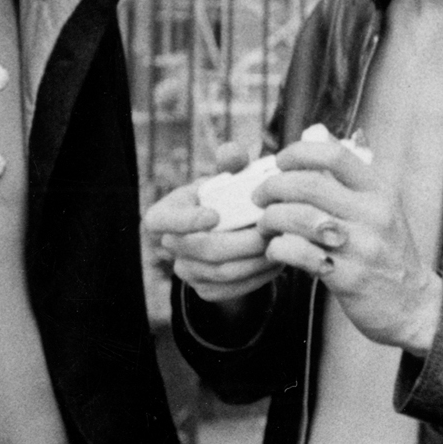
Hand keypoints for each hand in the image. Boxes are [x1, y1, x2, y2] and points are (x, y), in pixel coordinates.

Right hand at [143, 142, 282, 304]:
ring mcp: (187, 272)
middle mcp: (170, 247)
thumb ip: (230, 164)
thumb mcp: (226, 178)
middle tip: (272, 229)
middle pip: (205, 249)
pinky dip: (260, 276)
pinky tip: (278, 261)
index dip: (185, 220)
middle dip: (243, 241)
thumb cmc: (225, 197)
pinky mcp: (207, 290)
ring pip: (224, 272)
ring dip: (257, 259)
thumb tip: (231, 152)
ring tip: (282, 242)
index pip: (160, 221)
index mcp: (165, 215)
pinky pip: (234, 289)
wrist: (228, 232)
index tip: (215, 215)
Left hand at [260, 134, 442, 353]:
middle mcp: (374, 215)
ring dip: (271, 218)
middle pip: (308, 184)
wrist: (412, 304)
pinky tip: (276, 250)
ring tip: (265, 224)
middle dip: (273, 186)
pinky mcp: (348, 277)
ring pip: (299, 218)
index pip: (335, 155)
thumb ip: (347, 175)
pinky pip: (299, 254)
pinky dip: (278, 248)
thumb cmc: (387, 251)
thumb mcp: (380, 207)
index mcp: (380, 191)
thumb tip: (315, 132)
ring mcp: (362, 247)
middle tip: (259, 196)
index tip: (280, 162)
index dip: (298, 153)